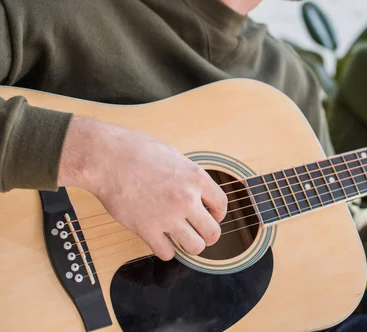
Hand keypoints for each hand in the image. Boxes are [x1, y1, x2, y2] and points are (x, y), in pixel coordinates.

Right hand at [58, 117, 227, 260]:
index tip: (211, 216)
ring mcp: (168, 216)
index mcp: (196, 178)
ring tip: (183, 239)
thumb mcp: (174, 156)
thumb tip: (197, 192)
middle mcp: (187, 199)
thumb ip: (189, 177)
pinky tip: (161, 240)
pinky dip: (166, 250)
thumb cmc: (136, 151)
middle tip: (199, 232)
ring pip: (195, 247)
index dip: (218, 214)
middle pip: (213, 232)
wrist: (107, 158)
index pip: (222, 205)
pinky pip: (167, 253)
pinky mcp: (146, 229)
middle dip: (208, 235)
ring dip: (191, 246)